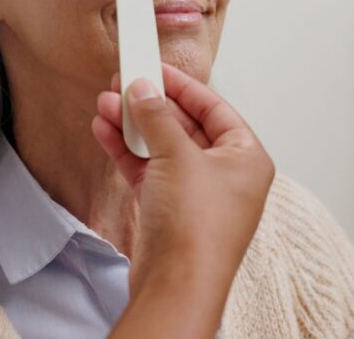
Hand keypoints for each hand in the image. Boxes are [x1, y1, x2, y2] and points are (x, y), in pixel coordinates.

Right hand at [93, 64, 274, 337]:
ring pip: (162, 148)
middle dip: (151, 105)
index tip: (157, 67)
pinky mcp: (169, 212)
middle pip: (186, 126)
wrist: (175, 286)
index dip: (184, 85)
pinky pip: (148, 170)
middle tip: (125, 81)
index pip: (215, 108)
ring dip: (133, 126)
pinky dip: (127, 151)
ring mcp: (196, 195)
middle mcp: (226, 176)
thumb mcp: (178, 156)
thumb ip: (158, 118)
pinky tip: (105, 129)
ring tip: (106, 102)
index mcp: (247, 158)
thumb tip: (144, 90)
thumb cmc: (197, 230)